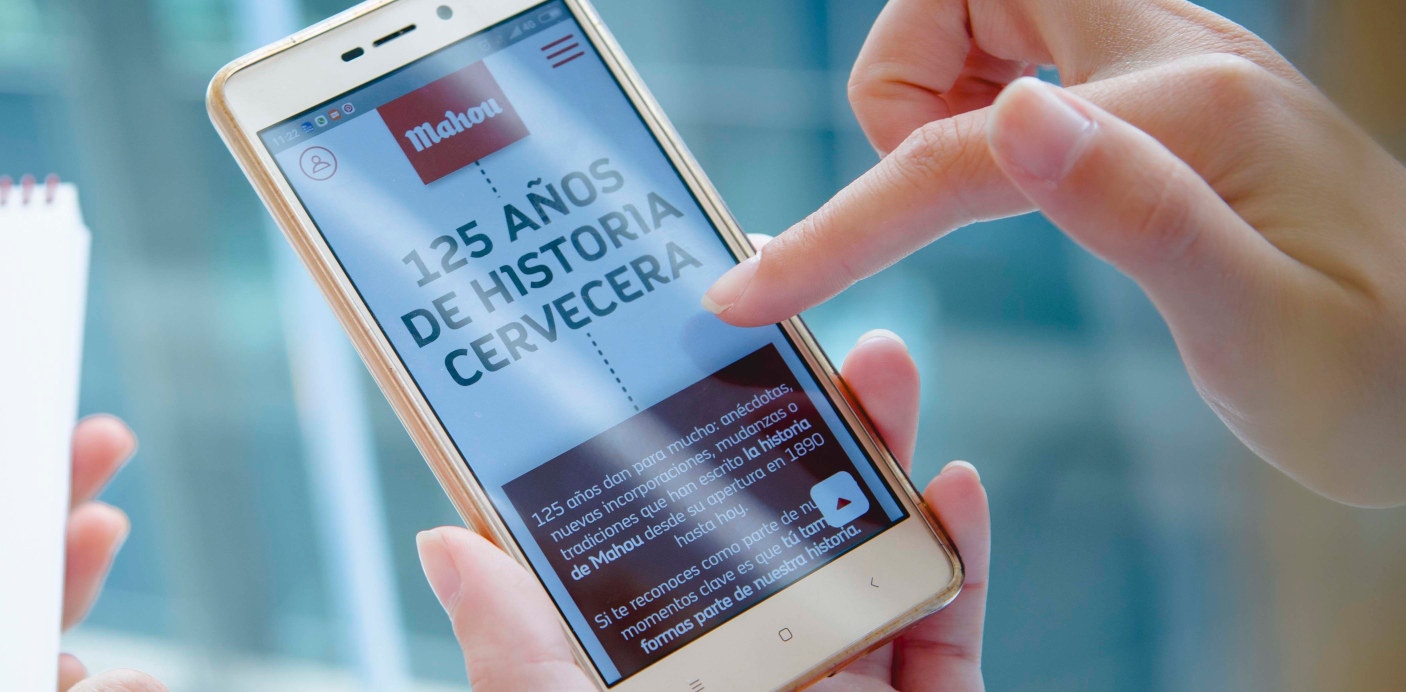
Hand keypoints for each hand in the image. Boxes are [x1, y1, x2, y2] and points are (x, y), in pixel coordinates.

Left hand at [416, 330, 990, 691]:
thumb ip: (518, 661)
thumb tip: (447, 545)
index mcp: (647, 682)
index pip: (643, 551)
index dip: (654, 453)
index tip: (667, 357)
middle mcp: (743, 683)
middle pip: (764, 533)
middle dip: (785, 428)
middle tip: (796, 328)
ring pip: (863, 564)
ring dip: (877, 462)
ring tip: (878, 366)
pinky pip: (948, 644)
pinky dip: (958, 561)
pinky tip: (956, 484)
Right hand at [699, 0, 1405, 505]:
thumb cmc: (1382, 381)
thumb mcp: (1260, 329)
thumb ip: (1131, 208)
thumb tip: (1014, 114)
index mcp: (1186, 118)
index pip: (959, 148)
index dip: (842, 222)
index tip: (755, 293)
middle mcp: (1176, 61)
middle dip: (900, 67)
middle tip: (916, 182)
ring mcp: (1172, 71)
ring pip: (989, 4)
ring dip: (936, 83)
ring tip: (963, 194)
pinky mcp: (1164, 101)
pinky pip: (1026, 54)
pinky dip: (979, 105)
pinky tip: (1014, 183)